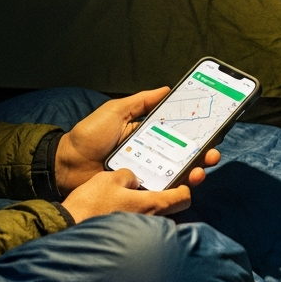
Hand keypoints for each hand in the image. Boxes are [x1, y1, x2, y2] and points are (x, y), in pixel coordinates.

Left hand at [54, 88, 221, 195]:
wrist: (67, 165)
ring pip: (179, 175)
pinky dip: (177, 190)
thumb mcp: (116, 111)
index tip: (213, 127)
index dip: (198, 131)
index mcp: (149, 134)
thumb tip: (166, 88)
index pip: (180, 132)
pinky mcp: (140, 192)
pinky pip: (163, 192)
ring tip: (201, 169)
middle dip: (204, 154)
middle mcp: (152, 155)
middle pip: (186, 155)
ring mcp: (147, 175)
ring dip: (196, 172)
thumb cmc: (89, 136)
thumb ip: (141, 101)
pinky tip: (186, 185)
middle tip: (212, 152)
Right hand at [61, 168, 192, 222]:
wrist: (67, 227)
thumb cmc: (91, 204)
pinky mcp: (127, 237)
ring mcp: (139, 232)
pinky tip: (122, 205)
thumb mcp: (111, 178)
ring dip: (150, 206)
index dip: (185, 186)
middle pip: (171, 208)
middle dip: (169, 195)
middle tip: (158, 183)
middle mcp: (150, 222)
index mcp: (151, 205)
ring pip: (155, 216)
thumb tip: (135, 183)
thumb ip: (130, 176)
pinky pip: (140, 223)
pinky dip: (137, 215)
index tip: (179, 180)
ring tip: (137, 193)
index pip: (183, 198)